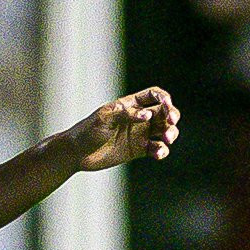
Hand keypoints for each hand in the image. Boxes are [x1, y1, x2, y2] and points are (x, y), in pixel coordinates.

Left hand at [65, 86, 180, 171]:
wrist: (76, 153)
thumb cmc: (87, 131)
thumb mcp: (104, 118)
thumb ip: (126, 114)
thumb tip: (147, 115)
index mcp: (130, 104)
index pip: (154, 95)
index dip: (164, 98)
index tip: (166, 106)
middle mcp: (138, 117)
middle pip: (164, 112)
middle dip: (172, 116)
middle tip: (171, 123)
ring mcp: (139, 134)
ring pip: (164, 130)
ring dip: (171, 133)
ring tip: (167, 139)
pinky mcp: (138, 150)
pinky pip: (156, 148)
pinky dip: (162, 150)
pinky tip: (158, 153)